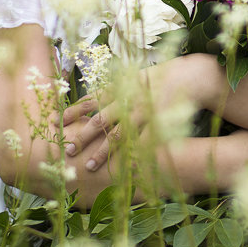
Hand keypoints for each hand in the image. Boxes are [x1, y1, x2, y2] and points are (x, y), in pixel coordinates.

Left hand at [61, 54, 223, 170]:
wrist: (191, 76)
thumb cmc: (162, 78)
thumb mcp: (136, 77)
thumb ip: (117, 88)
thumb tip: (95, 97)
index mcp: (121, 88)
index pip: (91, 100)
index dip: (73, 111)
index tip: (56, 121)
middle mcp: (129, 100)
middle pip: (100, 120)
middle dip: (82, 136)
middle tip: (66, 150)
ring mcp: (143, 112)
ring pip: (118, 135)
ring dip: (102, 152)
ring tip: (89, 166)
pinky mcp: (157, 122)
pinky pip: (141, 144)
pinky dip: (132, 157)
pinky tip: (124, 170)